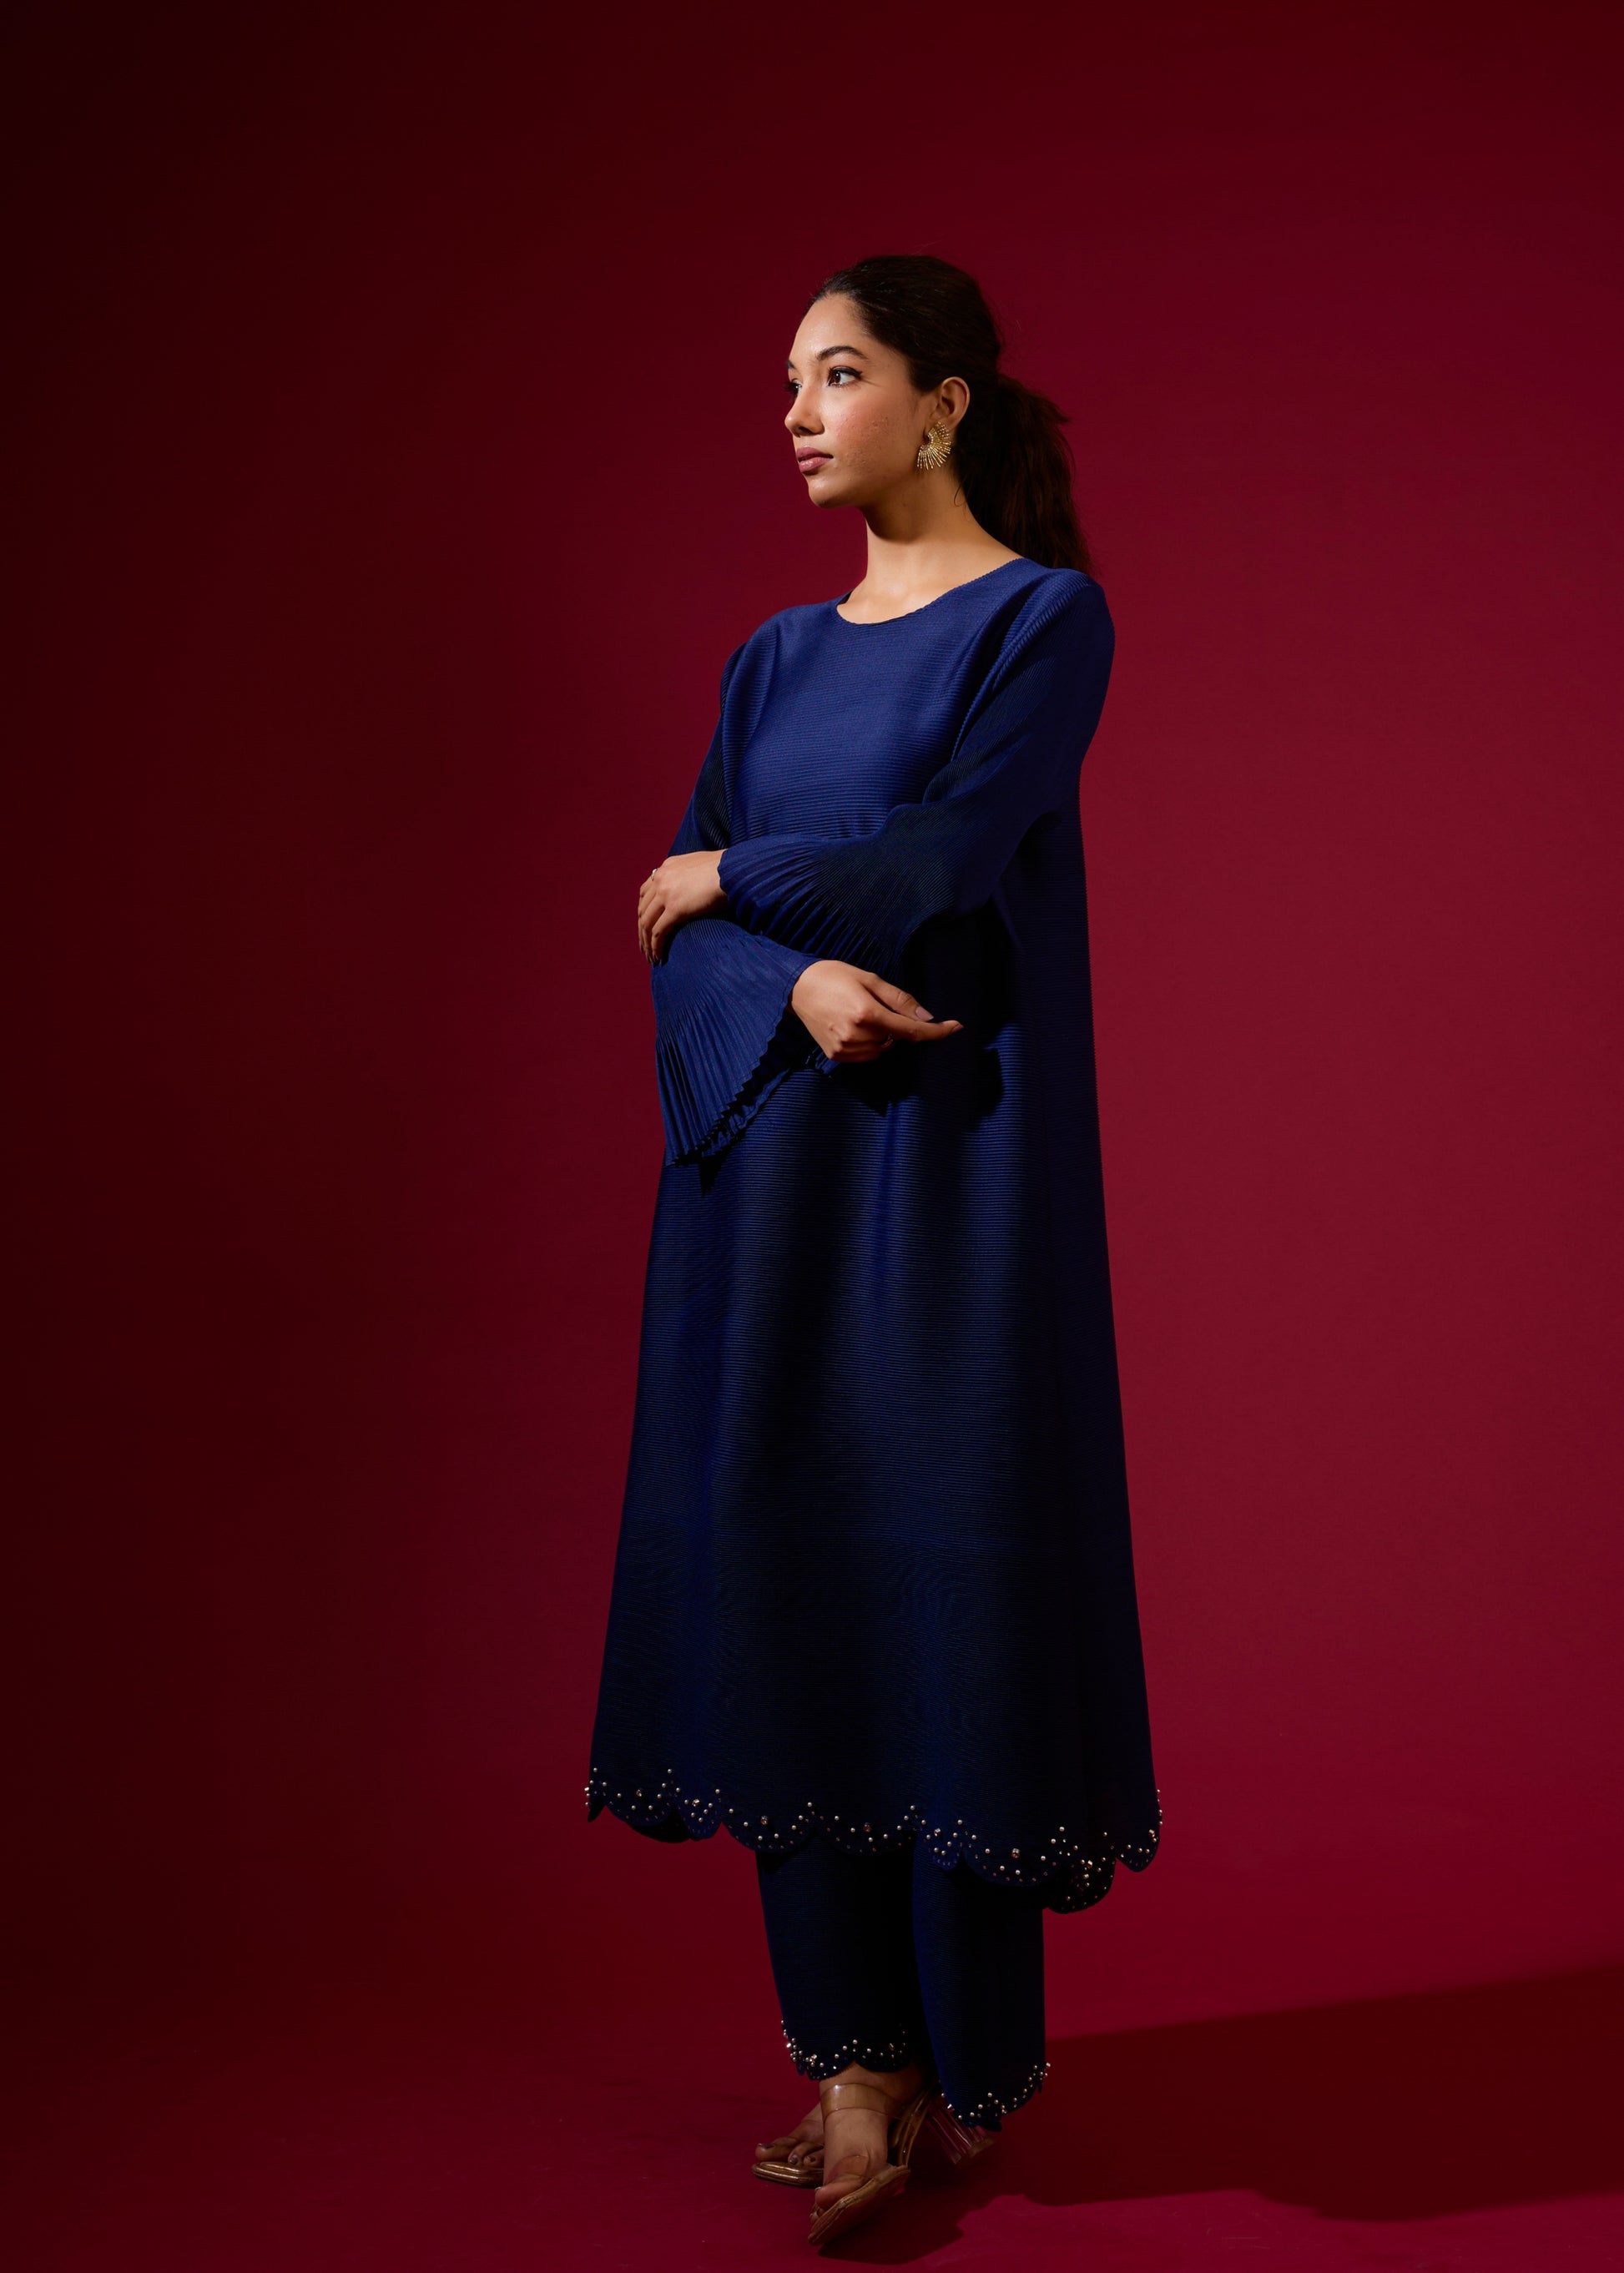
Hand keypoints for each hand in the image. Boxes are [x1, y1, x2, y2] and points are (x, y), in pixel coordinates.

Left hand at [639, 851, 725, 961]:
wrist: (733, 870)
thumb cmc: (726, 869)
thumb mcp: (701, 865)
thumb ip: (690, 874)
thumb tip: (695, 885)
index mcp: (666, 867)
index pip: (645, 892)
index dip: (643, 912)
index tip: (645, 926)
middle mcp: (661, 879)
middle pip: (643, 910)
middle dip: (642, 931)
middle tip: (644, 946)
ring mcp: (666, 893)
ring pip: (647, 923)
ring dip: (647, 943)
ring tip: (651, 957)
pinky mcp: (675, 908)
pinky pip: (659, 932)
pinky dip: (656, 946)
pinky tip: (659, 957)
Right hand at [789, 961, 963, 1062]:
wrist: (796, 987)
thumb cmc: (834, 976)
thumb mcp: (870, 979)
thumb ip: (900, 999)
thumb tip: (926, 1016)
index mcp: (867, 1014)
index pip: (911, 1030)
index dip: (936, 1031)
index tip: (955, 1027)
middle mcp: (856, 1035)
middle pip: (896, 1039)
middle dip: (896, 1025)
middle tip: (876, 1004)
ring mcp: (845, 1049)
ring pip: (883, 1049)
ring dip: (883, 1036)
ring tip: (861, 1013)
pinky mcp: (836, 1056)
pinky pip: (867, 1055)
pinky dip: (870, 1044)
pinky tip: (855, 1026)